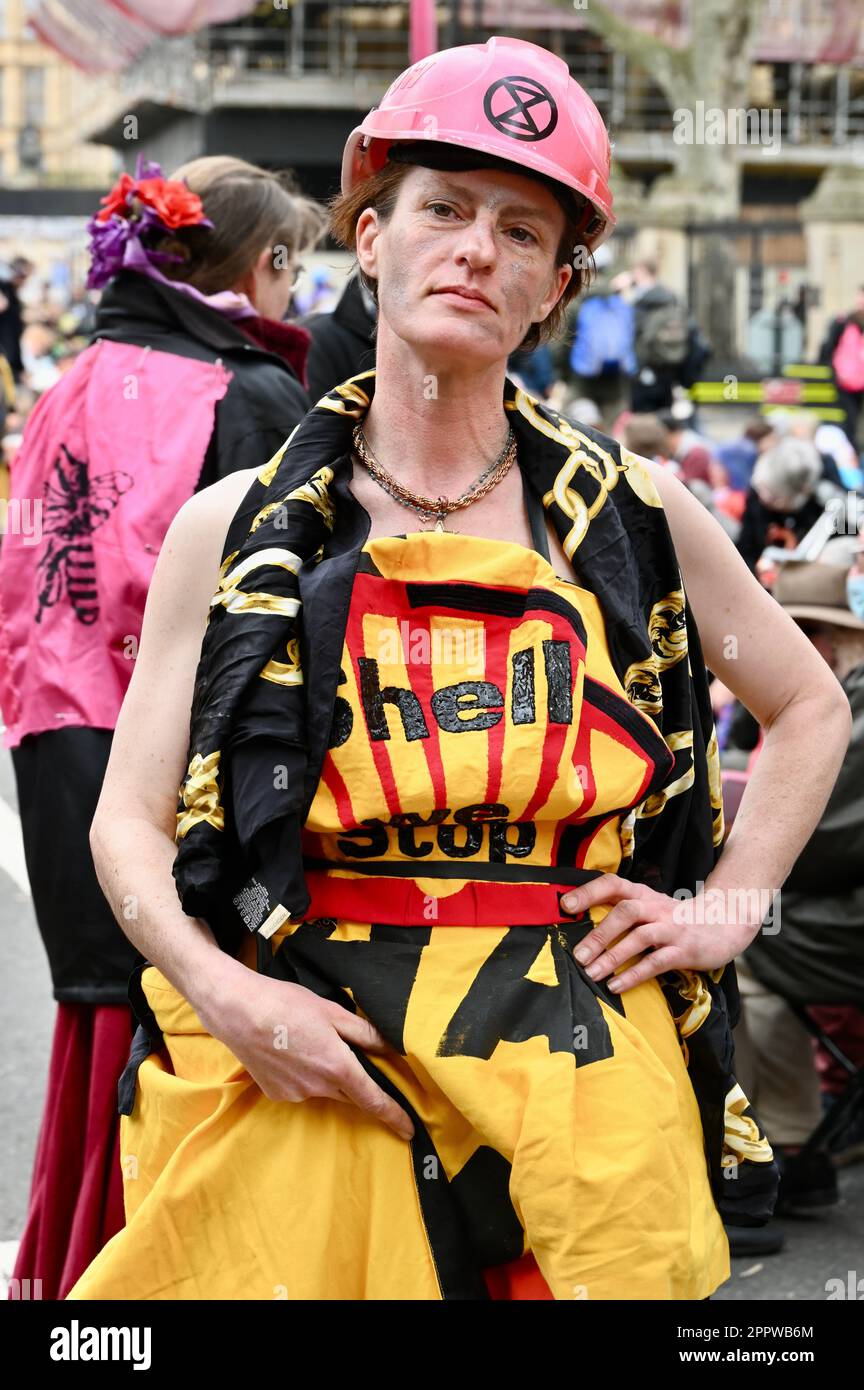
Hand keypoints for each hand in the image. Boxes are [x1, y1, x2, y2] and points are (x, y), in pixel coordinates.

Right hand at [196, 958, 414, 1140]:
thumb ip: (365, 1033)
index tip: (410, 1130)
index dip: (394, 1115)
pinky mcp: (277, 1094)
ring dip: (327, 1074)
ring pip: (324, 1089)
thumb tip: (393, 1047)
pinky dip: (305, 1074)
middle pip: (350, 1093)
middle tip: (353, 1058)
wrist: (237, 1011)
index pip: (373, 1099)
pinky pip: (302, 1088)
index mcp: (337, 1067)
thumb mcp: (332, 1012)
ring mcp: (295, 1094)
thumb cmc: (286, 1005)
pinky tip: (291, 1051)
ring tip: (309, 1042)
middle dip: (358, 1084)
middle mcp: (318, 1088)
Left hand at [560, 874, 761, 994]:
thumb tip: (580, 928)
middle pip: (625, 911)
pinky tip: (616, 985)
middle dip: (599, 934)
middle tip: (578, 956)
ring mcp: (671, 928)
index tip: (565, 905)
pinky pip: (657, 962)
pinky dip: (634, 974)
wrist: (723, 924)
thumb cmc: (674, 919)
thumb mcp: (649, 908)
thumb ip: (621, 912)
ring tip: (592, 974)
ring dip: (613, 956)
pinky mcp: (684, 950)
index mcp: (642, 894)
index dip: (588, 892)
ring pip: (640, 937)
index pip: (613, 884)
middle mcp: (656, 907)